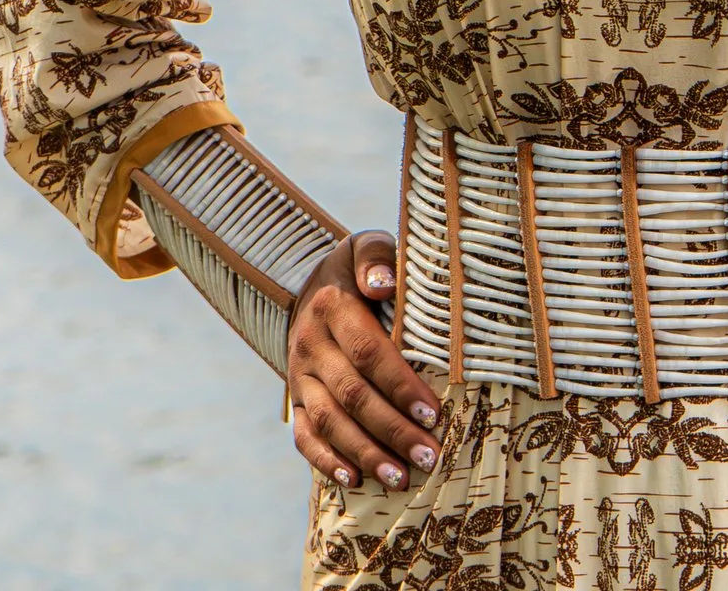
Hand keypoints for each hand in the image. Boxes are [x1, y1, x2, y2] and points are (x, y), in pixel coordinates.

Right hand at [286, 230, 442, 491]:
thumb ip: (376, 257)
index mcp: (331, 307)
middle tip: (428, 454)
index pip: (368, 352)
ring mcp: (299, 376)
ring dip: (365, 453)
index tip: (433, 412)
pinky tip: (355, 480)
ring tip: (401, 478)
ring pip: (328, 422)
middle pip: (352, 395)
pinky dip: (326, 462)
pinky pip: (304, 436)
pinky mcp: (295, 399)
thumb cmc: (358, 269)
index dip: (400, 384)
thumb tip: (383, 284)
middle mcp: (310, 344)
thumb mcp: (365, 246)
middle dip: (392, 429)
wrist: (314, 284)